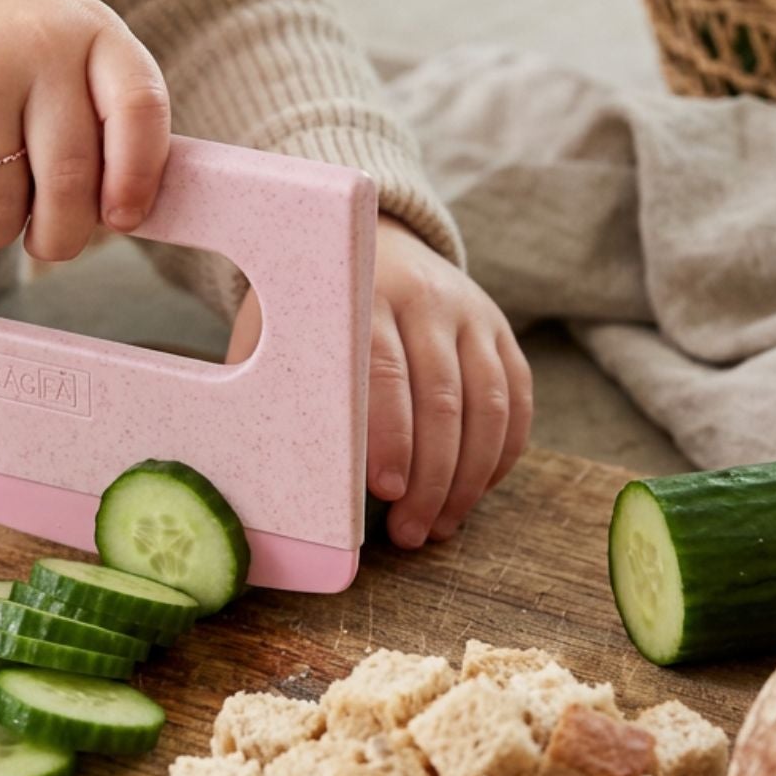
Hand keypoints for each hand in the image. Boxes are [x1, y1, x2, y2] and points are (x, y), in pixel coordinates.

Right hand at [0, 0, 171, 258]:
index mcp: (90, 30)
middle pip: (71, 181)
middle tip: (50, 243)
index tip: (122, 218)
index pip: (139, 109)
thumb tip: (126, 217)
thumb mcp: (60, 47)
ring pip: (2, 209)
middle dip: (62, 236)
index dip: (139, 177)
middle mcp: (36, 45)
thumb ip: (103, 116)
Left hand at [225, 214, 531, 549]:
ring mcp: (470, 312)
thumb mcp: (278, 329)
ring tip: (438, 526)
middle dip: (430, 476)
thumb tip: (260, 472)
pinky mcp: (499, 330)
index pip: (382, 372)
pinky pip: (516, 399)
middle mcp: (425, 297)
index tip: (383, 491)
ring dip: (469, 477)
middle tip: (410, 531)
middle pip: (442, 397)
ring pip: (489, 404)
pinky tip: (473, 494)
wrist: (374, 244)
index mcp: (361, 294)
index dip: (388, 436)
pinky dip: (501, 453)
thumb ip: (271, 384)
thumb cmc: (311, 311)